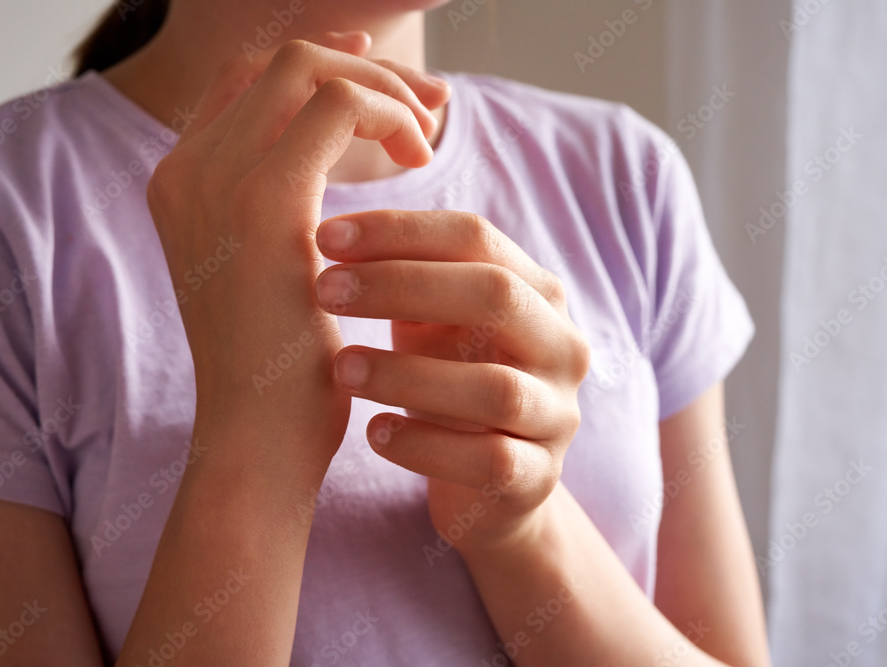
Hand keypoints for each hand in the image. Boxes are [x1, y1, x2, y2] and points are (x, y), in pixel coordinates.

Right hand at [145, 33, 449, 471]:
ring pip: (308, 68)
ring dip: (380, 87)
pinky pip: (338, 105)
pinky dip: (388, 115)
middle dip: (362, 66)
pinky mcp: (265, 202)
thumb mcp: (271, 273)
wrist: (255, 440)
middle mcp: (185, 169)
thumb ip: (284, 210)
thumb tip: (335, 154)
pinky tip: (419, 160)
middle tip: (425, 102)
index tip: (385, 89)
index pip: (247, 83)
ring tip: (425, 133)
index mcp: (182, 185)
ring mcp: (215, 180)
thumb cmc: (276, 370)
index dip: (321, 66)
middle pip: (277, 62)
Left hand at [314, 210, 589, 551]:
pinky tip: (375, 433)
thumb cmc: (449, 383)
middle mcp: (562, 346)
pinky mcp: (538, 480)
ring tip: (339, 368)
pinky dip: (426, 447)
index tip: (326, 236)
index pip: (476, 237)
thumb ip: (405, 279)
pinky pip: (489, 462)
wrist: (488, 487)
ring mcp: (557, 416)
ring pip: (495, 388)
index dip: (399, 231)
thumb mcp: (432, 325)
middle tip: (324, 289)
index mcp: (537, 292)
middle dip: (402, 285)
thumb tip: (330, 230)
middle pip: (495, 294)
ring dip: (408, 374)